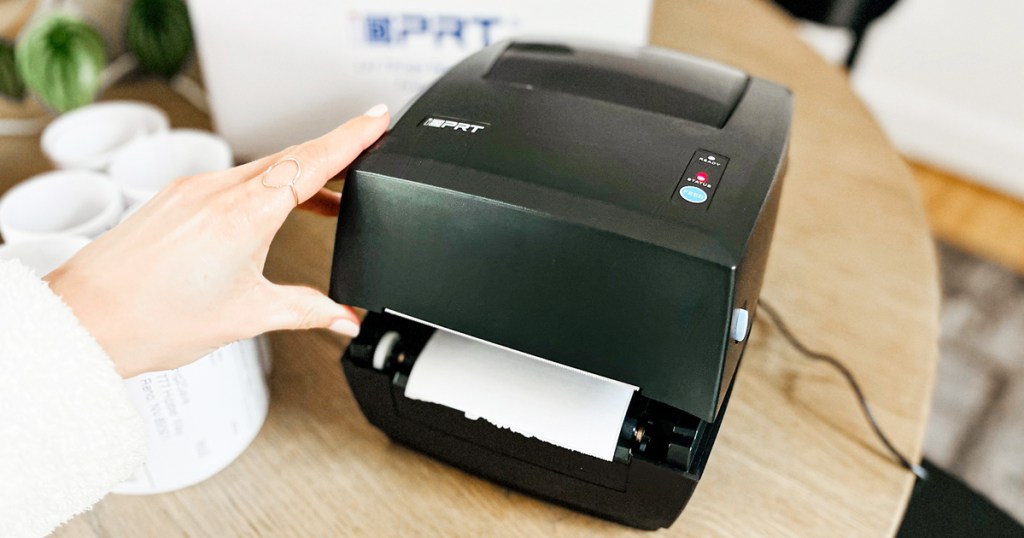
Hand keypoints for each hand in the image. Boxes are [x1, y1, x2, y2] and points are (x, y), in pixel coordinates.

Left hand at [45, 105, 389, 377]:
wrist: (87, 320)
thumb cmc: (153, 319)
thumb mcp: (247, 317)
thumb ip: (308, 311)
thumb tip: (345, 320)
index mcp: (244, 215)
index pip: (312, 163)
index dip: (351, 138)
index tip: (377, 119)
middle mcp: (217, 191)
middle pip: (291, 157)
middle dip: (334, 152)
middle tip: (367, 152)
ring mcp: (193, 189)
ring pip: (263, 167)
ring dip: (300, 174)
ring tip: (329, 197)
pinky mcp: (176, 196)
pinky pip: (234, 179)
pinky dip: (265, 186)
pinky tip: (274, 209)